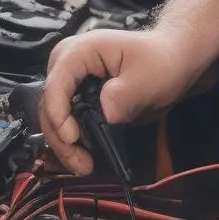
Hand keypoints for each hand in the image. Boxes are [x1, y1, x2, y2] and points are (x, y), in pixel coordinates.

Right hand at [40, 29, 206, 174]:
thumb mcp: (147, 78)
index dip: (59, 115)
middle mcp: (65, 67)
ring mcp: (67, 85)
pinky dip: (72, 146)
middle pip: (49, 108)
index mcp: (79, 52)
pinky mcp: (73, 102)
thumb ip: (123, 96)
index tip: (73, 139)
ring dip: (65, 148)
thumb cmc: (160, 64)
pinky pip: (63, 127)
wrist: (169, 64)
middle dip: (61, 139)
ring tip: (85, 166)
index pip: (56, 86)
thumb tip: (105, 116)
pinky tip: (85, 160)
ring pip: (52, 122)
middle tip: (82, 164)